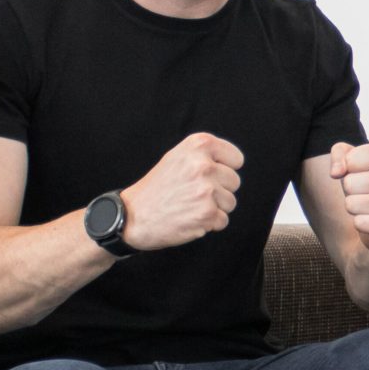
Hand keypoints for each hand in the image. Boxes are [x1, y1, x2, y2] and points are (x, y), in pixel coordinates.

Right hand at [121, 133, 243, 250]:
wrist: (132, 216)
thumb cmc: (156, 188)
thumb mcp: (177, 157)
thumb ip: (205, 155)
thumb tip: (232, 162)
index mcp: (198, 145)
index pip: (236, 159)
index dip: (224, 170)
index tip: (208, 176)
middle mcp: (203, 165)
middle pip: (234, 182)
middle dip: (219, 190)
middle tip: (193, 194)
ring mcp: (206, 190)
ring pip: (230, 202)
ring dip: (214, 208)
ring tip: (190, 205)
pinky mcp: (206, 214)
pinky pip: (223, 220)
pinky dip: (209, 224)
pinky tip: (189, 218)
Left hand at [329, 140, 368, 253]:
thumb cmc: (367, 182)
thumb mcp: (352, 159)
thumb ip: (340, 153)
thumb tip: (336, 172)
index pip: (351, 160)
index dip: (348, 168)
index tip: (363, 172)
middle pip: (349, 183)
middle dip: (350, 189)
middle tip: (365, 192)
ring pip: (351, 204)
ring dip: (354, 207)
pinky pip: (359, 222)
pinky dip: (361, 223)